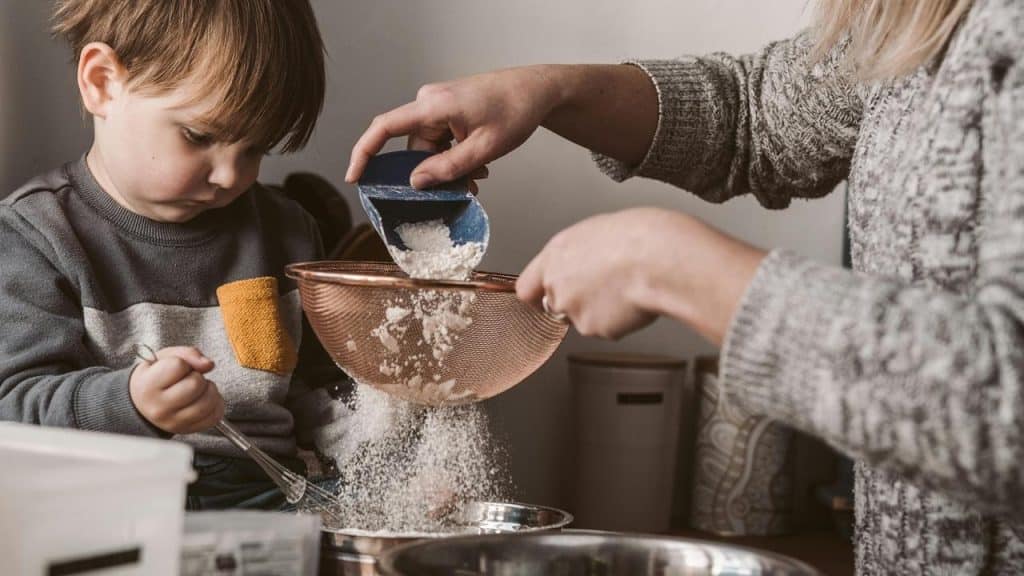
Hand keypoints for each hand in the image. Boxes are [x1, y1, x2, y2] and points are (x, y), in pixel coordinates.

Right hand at [130, 346, 224, 433]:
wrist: (143, 404)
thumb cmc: (155, 377)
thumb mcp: (164, 358)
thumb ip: (188, 354)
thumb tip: (208, 364)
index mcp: (148, 386)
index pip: (178, 366)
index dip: (182, 363)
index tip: (176, 369)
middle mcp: (159, 408)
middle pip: (195, 385)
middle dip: (197, 377)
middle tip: (189, 379)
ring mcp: (174, 422)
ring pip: (208, 402)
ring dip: (210, 391)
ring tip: (199, 389)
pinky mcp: (187, 430)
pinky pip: (214, 417)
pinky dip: (216, 405)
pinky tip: (205, 399)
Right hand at [346, 65, 564, 188]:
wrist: (536, 89)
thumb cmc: (515, 111)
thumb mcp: (484, 148)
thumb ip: (448, 168)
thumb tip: (415, 183)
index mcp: (433, 106)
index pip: (384, 128)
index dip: (364, 153)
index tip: (354, 177)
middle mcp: (428, 103)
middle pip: (413, 150)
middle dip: (432, 175)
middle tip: (462, 189)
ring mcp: (437, 106)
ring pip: (428, 150)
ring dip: (448, 168)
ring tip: (478, 176)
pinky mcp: (446, 111)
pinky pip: (439, 142)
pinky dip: (454, 157)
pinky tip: (477, 165)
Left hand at [516, 208, 766, 343]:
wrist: (659, 259)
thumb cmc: (638, 238)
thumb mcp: (599, 232)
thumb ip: (579, 254)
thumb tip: (583, 264)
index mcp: (556, 254)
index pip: (526, 287)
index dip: (537, 294)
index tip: (542, 298)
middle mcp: (558, 284)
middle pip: (556, 305)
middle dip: (575, 302)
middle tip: (603, 288)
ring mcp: (574, 310)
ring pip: (583, 319)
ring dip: (599, 311)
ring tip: (625, 288)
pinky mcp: (595, 329)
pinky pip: (606, 329)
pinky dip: (620, 320)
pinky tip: (633, 300)